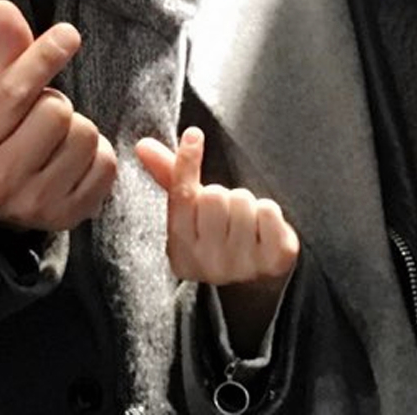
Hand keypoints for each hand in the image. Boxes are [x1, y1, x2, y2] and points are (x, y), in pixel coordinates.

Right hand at [0, 0, 115, 231]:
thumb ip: (2, 53)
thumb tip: (1, 7)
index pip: (13, 93)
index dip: (44, 57)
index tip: (68, 34)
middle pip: (57, 111)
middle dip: (55, 102)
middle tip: (39, 116)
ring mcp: (33, 204)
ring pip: (84, 136)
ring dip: (78, 129)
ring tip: (55, 139)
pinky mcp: (67, 218)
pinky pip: (105, 165)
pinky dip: (96, 155)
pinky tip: (72, 160)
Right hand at [135, 127, 298, 286]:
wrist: (259, 282)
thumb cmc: (219, 235)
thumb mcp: (192, 213)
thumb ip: (169, 177)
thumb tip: (143, 145)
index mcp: (179, 253)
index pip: (181, 197)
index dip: (187, 161)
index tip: (194, 134)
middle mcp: (207, 266)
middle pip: (213, 195)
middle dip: (223, 195)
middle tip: (227, 213)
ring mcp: (242, 266)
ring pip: (242, 200)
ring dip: (248, 204)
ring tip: (246, 224)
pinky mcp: (274, 261)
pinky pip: (269, 212)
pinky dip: (270, 213)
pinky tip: (265, 231)